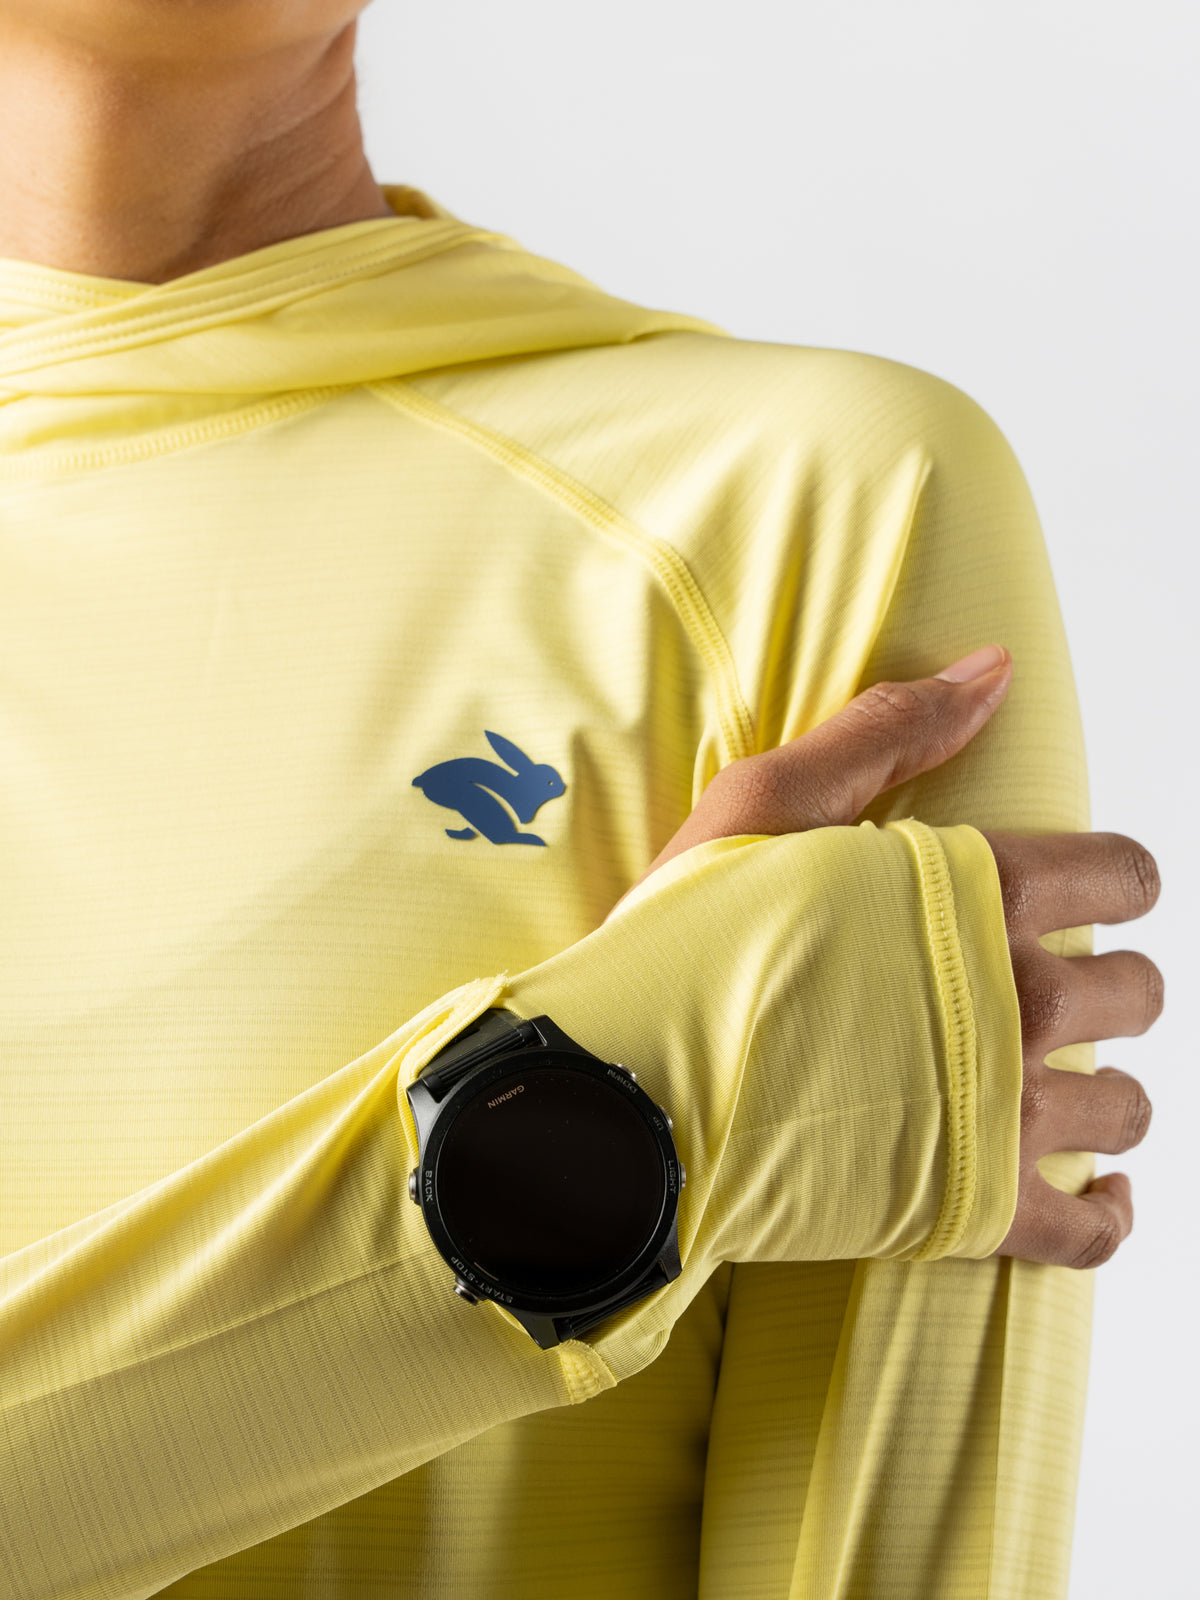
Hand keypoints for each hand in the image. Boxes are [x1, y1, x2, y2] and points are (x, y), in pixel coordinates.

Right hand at [615, 644, 1161, 1268]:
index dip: (1119, 880)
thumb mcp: (765, 801)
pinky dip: (1106, 1213)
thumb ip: (888, 732)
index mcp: (975, 896)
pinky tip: (1096, 1190)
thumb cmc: (684, 943)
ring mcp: (1001, 1112)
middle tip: (1049, 990)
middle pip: (1135, 994)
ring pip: (1128, 1107)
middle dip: (1109, 983)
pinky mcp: (973, 1209)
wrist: (628, 1087)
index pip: (1120, 877)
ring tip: (1059, 1084)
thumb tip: (994, 670)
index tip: (1093, 894)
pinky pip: (1088, 1229)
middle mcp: (1014, 1003)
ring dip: (1108, 1092)